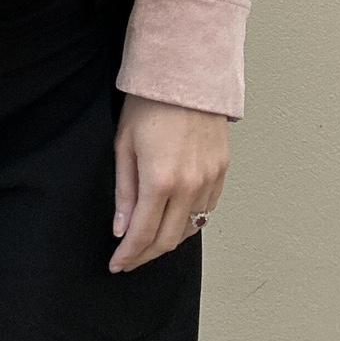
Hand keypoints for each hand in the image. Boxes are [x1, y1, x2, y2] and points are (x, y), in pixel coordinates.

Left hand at [108, 94, 229, 271]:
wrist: (186, 75)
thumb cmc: (148, 105)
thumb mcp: (124, 145)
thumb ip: (124, 191)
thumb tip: (121, 228)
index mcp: (160, 180)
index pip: (143, 234)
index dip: (129, 255)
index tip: (116, 265)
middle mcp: (190, 186)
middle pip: (169, 239)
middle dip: (146, 255)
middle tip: (129, 260)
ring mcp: (210, 180)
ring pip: (191, 228)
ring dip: (168, 240)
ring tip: (148, 242)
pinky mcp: (222, 171)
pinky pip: (207, 210)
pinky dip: (190, 221)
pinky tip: (174, 220)